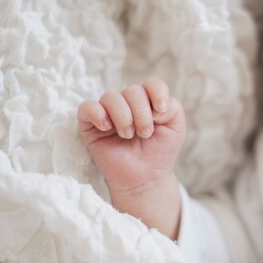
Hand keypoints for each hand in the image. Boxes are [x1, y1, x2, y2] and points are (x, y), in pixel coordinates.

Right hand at [77, 77, 184, 203]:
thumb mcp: (176, 128)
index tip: (161, 110)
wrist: (145, 178)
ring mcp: (108, 112)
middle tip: (145, 134)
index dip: (157, 92)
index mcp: (148, 101)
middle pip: (132, 90)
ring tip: (128, 135)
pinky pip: (86, 108)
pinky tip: (107, 127)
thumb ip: (173, 108)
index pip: (151, 84)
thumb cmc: (159, 152)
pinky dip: (97, 113)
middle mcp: (127, 103)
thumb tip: (153, 104)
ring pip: (110, 97)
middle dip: (142, 113)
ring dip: (123, 116)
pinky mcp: (90, 125)